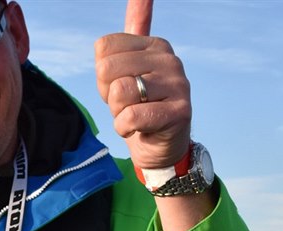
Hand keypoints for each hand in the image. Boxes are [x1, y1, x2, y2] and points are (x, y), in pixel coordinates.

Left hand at [95, 0, 190, 168]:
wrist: (159, 148)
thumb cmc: (139, 107)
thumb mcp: (126, 69)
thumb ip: (133, 31)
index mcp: (154, 45)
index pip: (102, 50)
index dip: (103, 76)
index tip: (122, 87)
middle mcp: (169, 59)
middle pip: (106, 69)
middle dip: (109, 95)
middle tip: (128, 104)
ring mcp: (178, 84)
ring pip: (120, 92)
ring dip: (118, 113)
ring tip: (135, 116)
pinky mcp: (180, 112)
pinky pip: (131, 116)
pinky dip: (125, 128)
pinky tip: (139, 129)